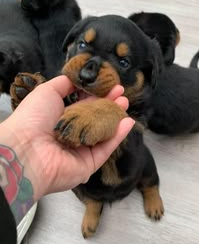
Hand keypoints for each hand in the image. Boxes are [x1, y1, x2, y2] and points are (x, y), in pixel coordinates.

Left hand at [0, 75, 134, 201]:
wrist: (27, 149)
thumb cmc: (33, 117)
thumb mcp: (47, 91)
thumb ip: (65, 84)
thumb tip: (78, 79)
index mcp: (60, 119)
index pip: (83, 106)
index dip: (97, 95)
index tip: (109, 86)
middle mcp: (71, 135)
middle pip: (95, 119)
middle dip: (108, 105)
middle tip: (121, 94)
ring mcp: (80, 150)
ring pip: (102, 133)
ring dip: (115, 118)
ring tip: (125, 103)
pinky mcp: (88, 164)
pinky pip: (106, 148)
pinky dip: (118, 136)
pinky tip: (127, 122)